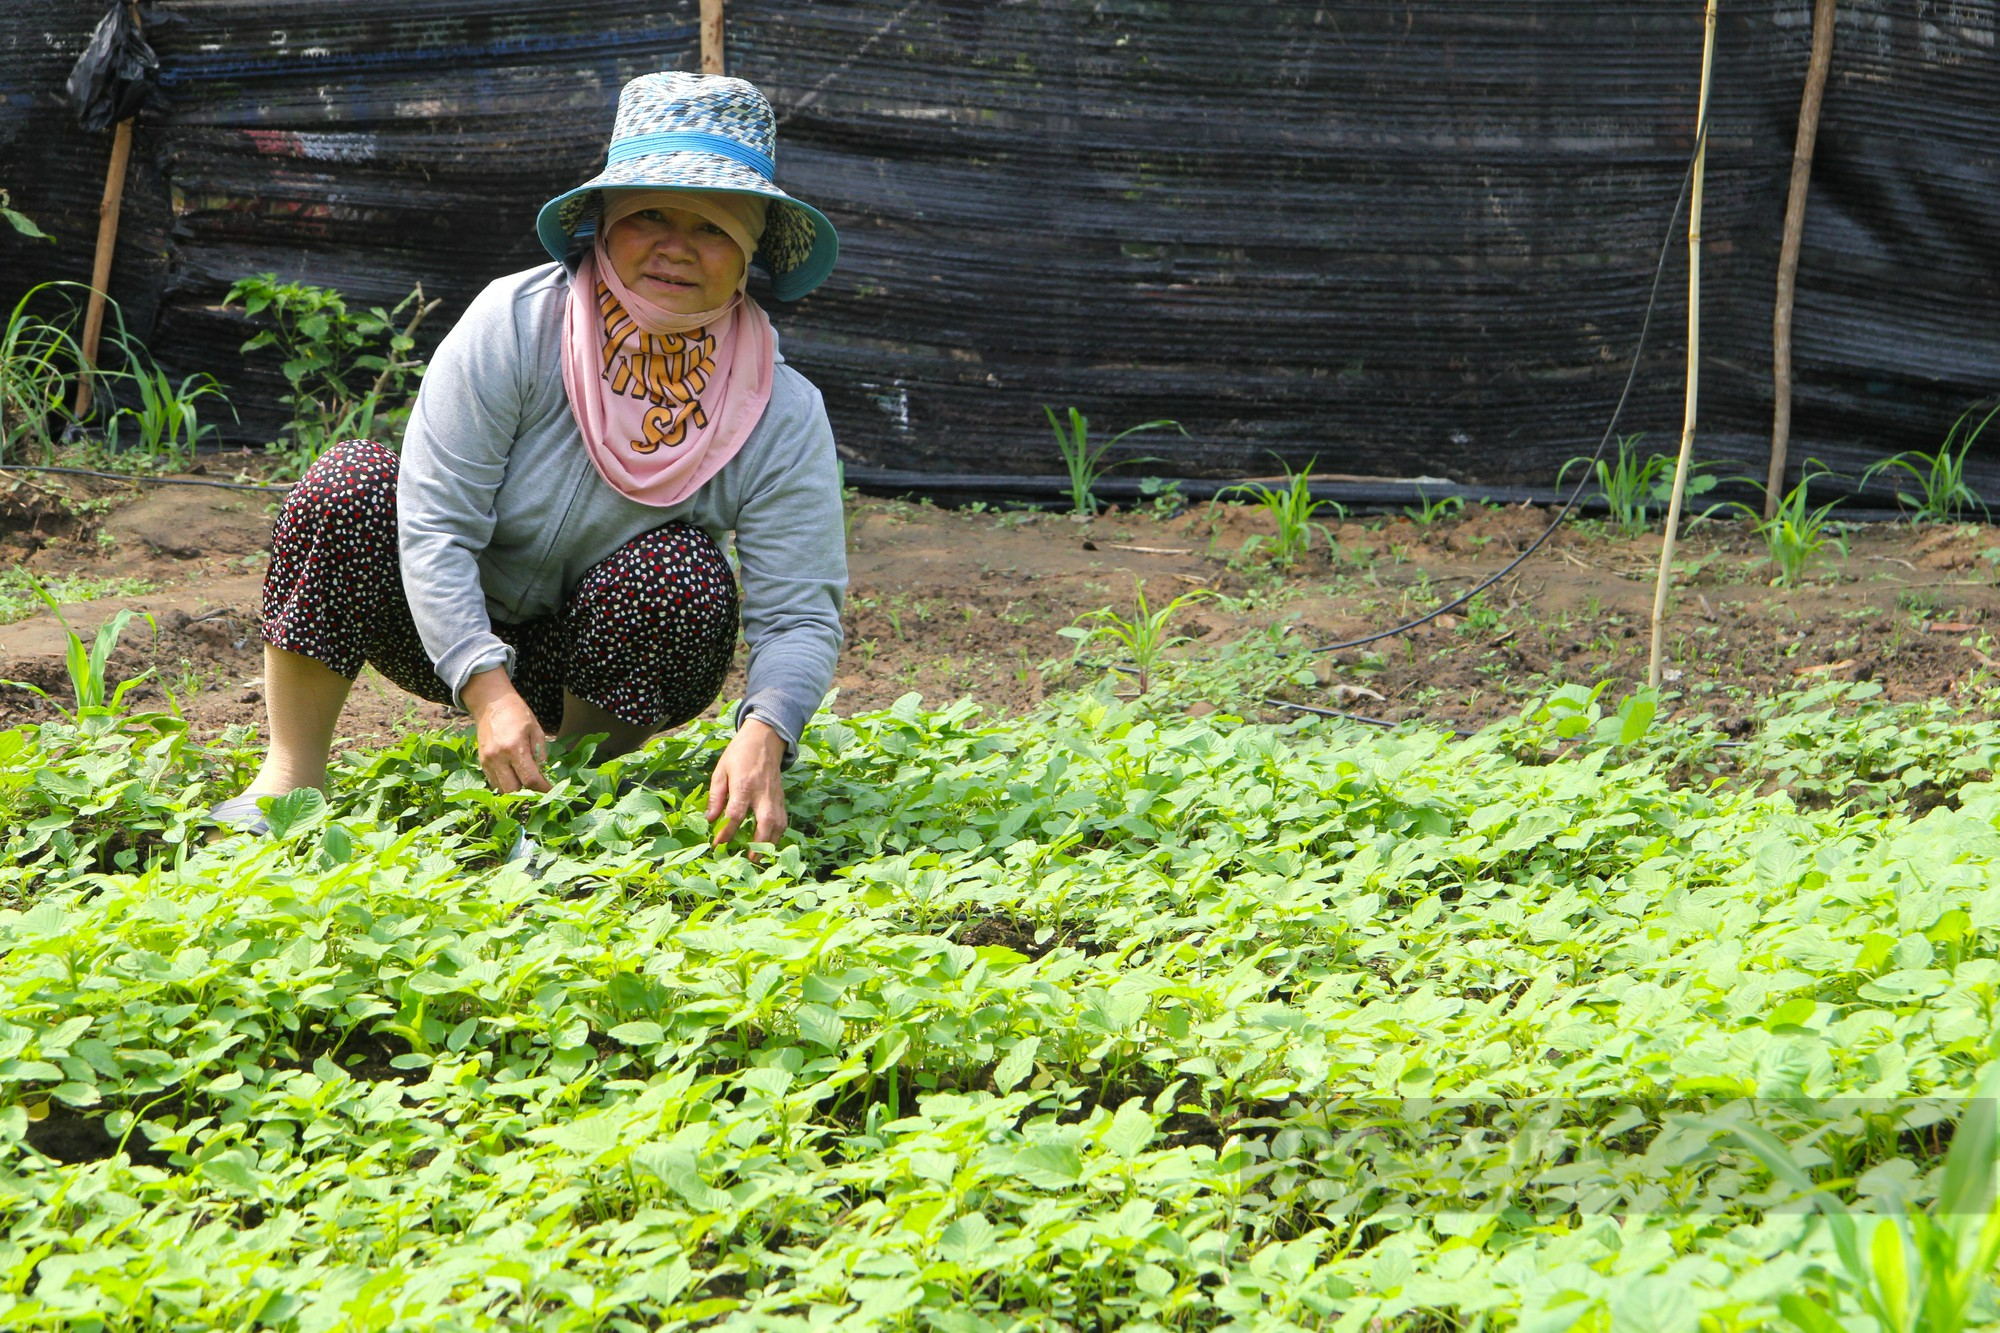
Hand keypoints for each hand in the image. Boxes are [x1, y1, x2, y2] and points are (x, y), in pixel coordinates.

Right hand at [461, 668, 550, 793]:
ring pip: (502, 789)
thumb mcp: (536, 730)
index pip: (530, 779)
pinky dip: (505, 784)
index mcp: (514, 748)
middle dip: (528, 793)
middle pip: (514, 790)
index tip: (551, 791)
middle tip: (538, 788)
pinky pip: (494, 782)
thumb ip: (541, 755)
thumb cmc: (517, 714)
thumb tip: (544, 776)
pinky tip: (514, 776)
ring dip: (516, 790)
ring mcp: (487, 761)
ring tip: (526, 781)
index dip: (543, 789)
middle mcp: (498, 757)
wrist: (491, 703)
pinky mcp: (481, 763)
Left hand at [707, 717, 787, 847]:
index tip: (717, 845)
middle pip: (765, 822)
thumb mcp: (721, 770)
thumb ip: (716, 796)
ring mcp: (775, 796)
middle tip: (749, 860)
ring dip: (770, 843)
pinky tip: (768, 844)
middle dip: (758, 843)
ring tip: (759, 858)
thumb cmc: (739, 754)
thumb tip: (709, 819)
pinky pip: (783, 821)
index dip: (726, 832)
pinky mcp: (782, 799)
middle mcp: (762, 793)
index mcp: (744, 784)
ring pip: (778, 824)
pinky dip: (777, 835)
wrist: (765, 738)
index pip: (736, 813)